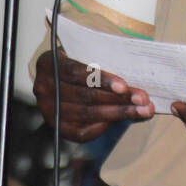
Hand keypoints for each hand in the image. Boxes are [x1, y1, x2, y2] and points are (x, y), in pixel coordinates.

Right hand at [33, 49, 152, 141]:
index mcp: (48, 63)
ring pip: (87, 114)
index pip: (75, 72)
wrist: (56, 77)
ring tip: (141, 110)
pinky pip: (81, 132)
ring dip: (118, 113)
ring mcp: (47, 109)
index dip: (101, 79)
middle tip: (142, 99)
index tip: (124, 86)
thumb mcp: (83, 53)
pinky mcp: (56, 126)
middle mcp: (43, 87)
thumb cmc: (76, 63)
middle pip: (84, 96)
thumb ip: (101, 61)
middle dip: (117, 99)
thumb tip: (131, 79)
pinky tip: (120, 121)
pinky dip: (103, 127)